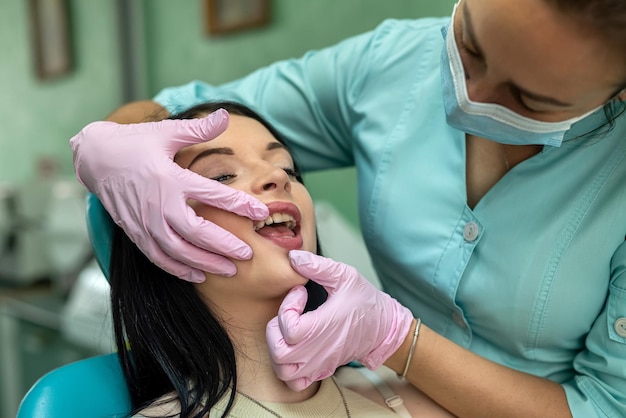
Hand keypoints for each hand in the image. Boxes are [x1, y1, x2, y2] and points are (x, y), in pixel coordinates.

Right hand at [70, 109, 268, 281]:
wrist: (96, 158)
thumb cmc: (134, 142)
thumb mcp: (166, 131)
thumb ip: (197, 129)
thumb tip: (224, 115)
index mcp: (171, 178)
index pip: (212, 195)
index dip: (239, 206)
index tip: (261, 213)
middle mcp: (158, 204)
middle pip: (196, 232)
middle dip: (224, 246)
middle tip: (247, 254)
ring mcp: (145, 221)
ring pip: (178, 251)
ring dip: (204, 263)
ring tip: (229, 270)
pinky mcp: (135, 232)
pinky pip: (158, 257)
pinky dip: (178, 269)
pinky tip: (197, 275)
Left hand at [267, 250, 413, 390]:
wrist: (384, 328)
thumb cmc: (365, 301)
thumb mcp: (345, 275)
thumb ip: (318, 266)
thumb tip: (294, 257)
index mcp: (323, 327)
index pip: (289, 329)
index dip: (287, 308)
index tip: (300, 293)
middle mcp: (318, 350)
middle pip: (279, 352)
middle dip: (276, 329)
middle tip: (289, 313)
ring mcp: (318, 364)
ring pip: (282, 370)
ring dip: (278, 349)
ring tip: (288, 331)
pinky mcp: (320, 370)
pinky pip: (294, 382)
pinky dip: (287, 369)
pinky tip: (294, 348)